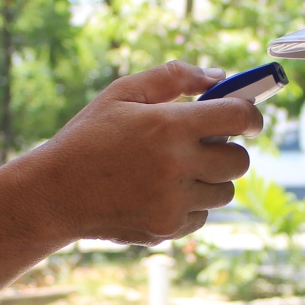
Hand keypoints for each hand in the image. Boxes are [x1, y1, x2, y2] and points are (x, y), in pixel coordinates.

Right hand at [27, 61, 261, 244]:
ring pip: (225, 192)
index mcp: (168, 125)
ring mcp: (173, 202)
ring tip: (175, 170)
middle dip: (229, 150)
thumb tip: (219, 76)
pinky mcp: (168, 228)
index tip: (247, 118)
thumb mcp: (123, 93)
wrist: (54, 193)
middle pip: (240, 161)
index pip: (239, 117)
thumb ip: (173, 76)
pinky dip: (190, 204)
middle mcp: (176, 165)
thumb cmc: (89, 137)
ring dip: (210, 179)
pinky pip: (202, 216)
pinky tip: (158, 193)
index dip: (250, 115)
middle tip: (203, 145)